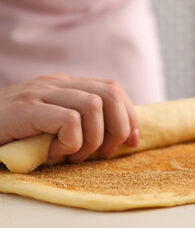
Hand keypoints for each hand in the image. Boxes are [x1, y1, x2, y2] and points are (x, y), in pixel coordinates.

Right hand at [0, 73, 138, 162]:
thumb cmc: (19, 131)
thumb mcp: (58, 123)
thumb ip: (86, 122)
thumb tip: (125, 137)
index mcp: (69, 85)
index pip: (114, 90)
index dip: (130, 117)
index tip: (131, 142)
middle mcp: (58, 83)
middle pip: (111, 94)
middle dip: (118, 128)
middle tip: (102, 152)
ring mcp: (41, 93)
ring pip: (93, 106)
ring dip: (92, 139)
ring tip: (75, 155)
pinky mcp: (26, 109)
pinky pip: (68, 121)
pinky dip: (70, 142)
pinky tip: (54, 152)